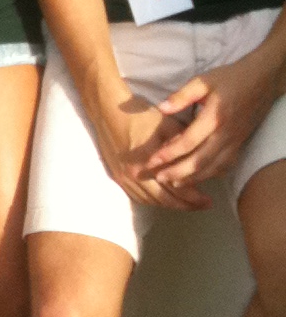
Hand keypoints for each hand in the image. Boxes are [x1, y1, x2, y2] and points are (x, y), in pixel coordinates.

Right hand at [89, 84, 209, 210]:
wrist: (108, 110)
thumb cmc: (141, 116)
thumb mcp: (168, 127)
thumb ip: (184, 146)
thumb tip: (203, 162)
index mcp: (151, 164)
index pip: (178, 189)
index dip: (195, 198)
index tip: (209, 200)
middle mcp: (137, 176)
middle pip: (166, 200)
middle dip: (186, 206)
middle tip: (202, 206)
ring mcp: (124, 178)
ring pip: (151, 201)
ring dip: (169, 205)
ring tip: (185, 204)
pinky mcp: (117, 176)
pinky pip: (137, 197)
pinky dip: (151, 202)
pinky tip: (161, 200)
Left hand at [146, 50, 280, 187]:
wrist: (261, 81)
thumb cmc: (229, 78)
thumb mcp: (202, 81)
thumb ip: (181, 96)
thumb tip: (161, 109)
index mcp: (214, 118)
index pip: (189, 142)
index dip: (170, 154)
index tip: (152, 160)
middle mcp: (226, 134)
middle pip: (201, 161)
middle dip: (178, 172)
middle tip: (159, 178)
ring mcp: (235, 141)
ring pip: (214, 167)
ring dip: (194, 178)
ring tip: (174, 182)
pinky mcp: (240, 144)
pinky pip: (225, 165)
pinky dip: (211, 174)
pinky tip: (198, 177)